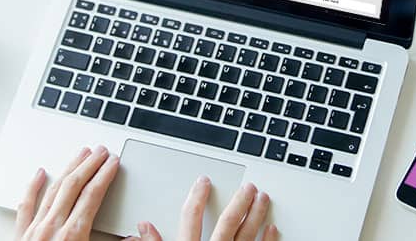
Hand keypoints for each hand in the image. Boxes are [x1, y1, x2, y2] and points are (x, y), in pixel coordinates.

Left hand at [15, 146, 119, 240]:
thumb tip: (136, 237)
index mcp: (74, 235)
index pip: (93, 195)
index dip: (105, 175)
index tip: (112, 162)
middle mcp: (53, 227)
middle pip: (74, 186)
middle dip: (90, 165)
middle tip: (100, 151)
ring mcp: (34, 230)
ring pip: (53, 190)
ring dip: (69, 169)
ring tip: (80, 155)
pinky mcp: (20, 236)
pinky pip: (26, 206)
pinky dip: (33, 187)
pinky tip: (40, 174)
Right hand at [131, 177, 278, 240]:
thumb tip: (142, 227)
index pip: (191, 218)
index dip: (197, 197)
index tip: (204, 181)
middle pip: (227, 223)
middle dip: (238, 202)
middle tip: (248, 186)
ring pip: (246, 235)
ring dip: (255, 214)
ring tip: (263, 197)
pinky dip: (267, 239)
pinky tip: (272, 227)